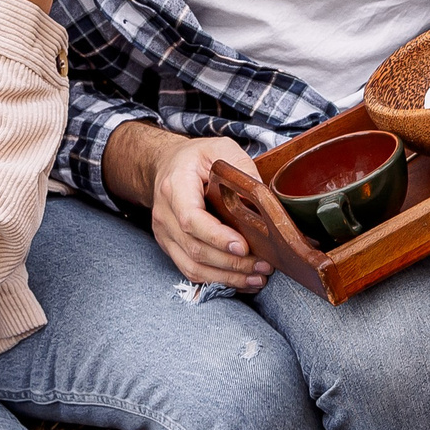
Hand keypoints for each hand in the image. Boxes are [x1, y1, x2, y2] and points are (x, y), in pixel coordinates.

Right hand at [150, 134, 272, 290]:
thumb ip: (241, 167)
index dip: (217, 237)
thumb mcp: (219, 148)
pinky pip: (191, 271)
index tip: (243, 246)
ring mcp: (165, 234)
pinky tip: (241, 280)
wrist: (165, 166)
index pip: (191, 219)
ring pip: (193, 267)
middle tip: (263, 265)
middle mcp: (165, 215)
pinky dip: (218, 280)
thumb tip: (263, 194)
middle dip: (232, 263)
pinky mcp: (171, 247)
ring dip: (227, 277)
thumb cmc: (194, 158)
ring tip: (257, 278)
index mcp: (175, 187)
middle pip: (195, 249)